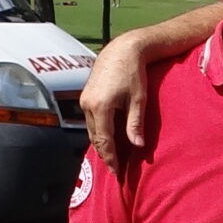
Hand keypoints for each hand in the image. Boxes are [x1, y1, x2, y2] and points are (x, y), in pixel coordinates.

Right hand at [80, 39, 150, 161]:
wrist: (122, 50)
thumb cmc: (133, 73)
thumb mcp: (138, 100)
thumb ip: (135, 124)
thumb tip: (138, 146)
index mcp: (101, 107)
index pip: (105, 141)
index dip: (111, 158)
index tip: (116, 172)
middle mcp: (88, 105)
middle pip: (95, 138)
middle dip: (104, 154)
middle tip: (114, 169)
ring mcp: (84, 100)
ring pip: (91, 130)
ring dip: (100, 144)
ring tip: (110, 157)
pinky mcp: (85, 96)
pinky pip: (89, 121)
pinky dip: (97, 132)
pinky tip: (106, 138)